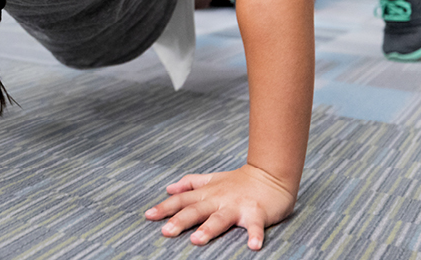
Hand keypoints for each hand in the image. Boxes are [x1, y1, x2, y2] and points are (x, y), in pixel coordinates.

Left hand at [144, 164, 296, 250]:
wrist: (272, 174)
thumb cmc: (240, 181)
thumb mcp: (212, 179)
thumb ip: (190, 183)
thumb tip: (169, 188)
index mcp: (208, 193)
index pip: (182, 200)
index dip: (165, 207)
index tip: (148, 216)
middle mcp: (219, 199)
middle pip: (196, 210)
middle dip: (180, 220)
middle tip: (166, 231)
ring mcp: (238, 206)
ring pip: (220, 218)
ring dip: (209, 229)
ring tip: (197, 240)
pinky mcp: (257, 213)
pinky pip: (256, 226)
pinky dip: (255, 235)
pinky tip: (253, 246)